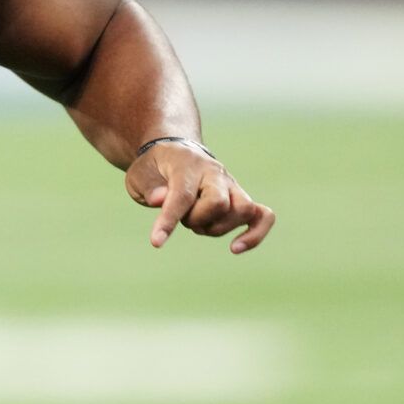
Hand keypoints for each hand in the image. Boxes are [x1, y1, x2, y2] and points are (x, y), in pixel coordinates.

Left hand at [124, 142, 275, 254]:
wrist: (176, 155)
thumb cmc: (155, 168)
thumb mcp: (140, 176)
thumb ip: (150, 188)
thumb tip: (160, 199)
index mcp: (186, 165)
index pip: (182, 195)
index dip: (169, 220)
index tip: (156, 242)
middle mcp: (214, 173)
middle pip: (218, 203)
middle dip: (197, 220)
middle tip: (183, 217)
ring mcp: (232, 185)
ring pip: (241, 210)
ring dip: (216, 227)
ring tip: (198, 222)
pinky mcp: (242, 198)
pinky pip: (263, 216)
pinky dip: (255, 234)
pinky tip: (235, 248)